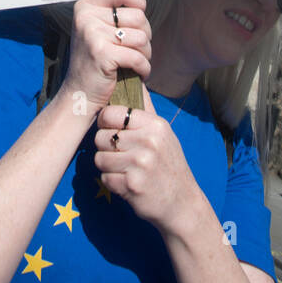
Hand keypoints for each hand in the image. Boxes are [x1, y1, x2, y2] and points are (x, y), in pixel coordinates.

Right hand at [58, 0, 151, 118]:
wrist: (80, 94)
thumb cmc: (96, 61)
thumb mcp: (98, 30)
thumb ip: (115, 14)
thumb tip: (141, 4)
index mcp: (86, 7)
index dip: (138, 3)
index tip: (138, 22)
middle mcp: (86, 17)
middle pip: (138, 16)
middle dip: (145, 36)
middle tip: (136, 50)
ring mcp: (92, 34)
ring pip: (141, 37)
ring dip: (146, 54)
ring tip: (135, 62)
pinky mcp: (101, 53)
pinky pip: (138, 56)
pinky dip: (144, 68)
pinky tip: (139, 73)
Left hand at [94, 104, 196, 232]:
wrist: (182, 203)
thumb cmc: (168, 165)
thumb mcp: (163, 135)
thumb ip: (145, 112)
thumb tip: (133, 79)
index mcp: (155, 125)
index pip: (112, 113)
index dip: (105, 122)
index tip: (111, 130)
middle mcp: (148, 142)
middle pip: (101, 137)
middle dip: (106, 148)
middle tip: (121, 155)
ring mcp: (140, 164)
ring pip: (99, 158)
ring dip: (108, 167)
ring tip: (125, 170)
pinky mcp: (131, 185)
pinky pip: (104, 178)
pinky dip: (112, 183)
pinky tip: (128, 184)